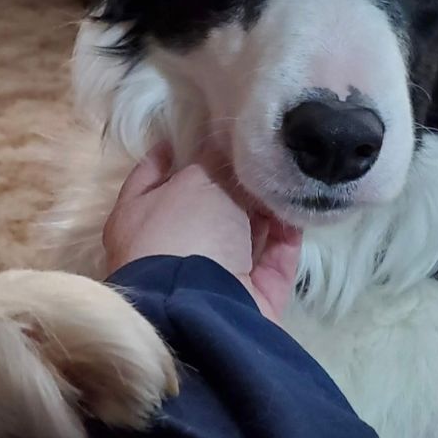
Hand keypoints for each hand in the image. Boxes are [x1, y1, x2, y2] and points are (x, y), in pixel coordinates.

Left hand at [103, 143, 301, 323]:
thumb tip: (228, 152)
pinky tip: (298, 212)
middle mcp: (171, 248)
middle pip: (207, 206)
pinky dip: (285, 238)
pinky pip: (272, 260)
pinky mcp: (250, 298)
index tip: (204, 130)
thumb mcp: (197, 180)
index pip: (154, 175)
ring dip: (265, 210)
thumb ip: (215, 161)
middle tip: (262, 154)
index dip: (177, 151)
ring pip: (243, 234)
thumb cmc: (184, 233)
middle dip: (234, 183)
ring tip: (288, 180)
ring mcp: (211, 277)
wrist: (203, 308)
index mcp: (139, 217)